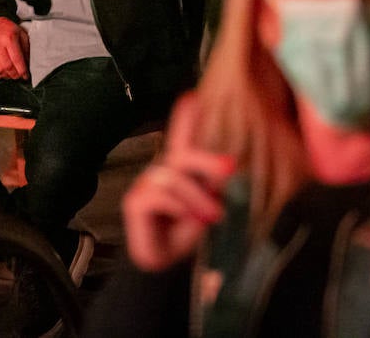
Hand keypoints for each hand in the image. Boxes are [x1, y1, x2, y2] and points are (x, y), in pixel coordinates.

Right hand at [0, 18, 29, 79]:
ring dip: (7, 75)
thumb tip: (27, 65)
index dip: (22, 70)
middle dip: (15, 74)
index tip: (25, 76)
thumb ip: (25, 50)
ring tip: (11, 74)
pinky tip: (2, 71)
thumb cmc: (9, 30)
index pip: (16, 59)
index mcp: (9, 38)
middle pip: (7, 66)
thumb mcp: (22, 35)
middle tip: (19, 75)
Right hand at [122, 93, 235, 271]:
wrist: (170, 272)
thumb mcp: (212, 210)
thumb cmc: (193, 241)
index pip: (182, 140)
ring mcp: (146, 187)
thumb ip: (219, 190)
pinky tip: (189, 220)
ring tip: (214, 217)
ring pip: (173, 175)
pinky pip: (159, 193)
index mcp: (181, 175)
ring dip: (197, 196)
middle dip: (207, 160)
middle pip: (181, 154)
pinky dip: (179, 205)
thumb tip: (234, 168)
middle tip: (231, 170)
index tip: (192, 96)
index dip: (185, 118)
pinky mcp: (135, 202)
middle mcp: (162, 176)